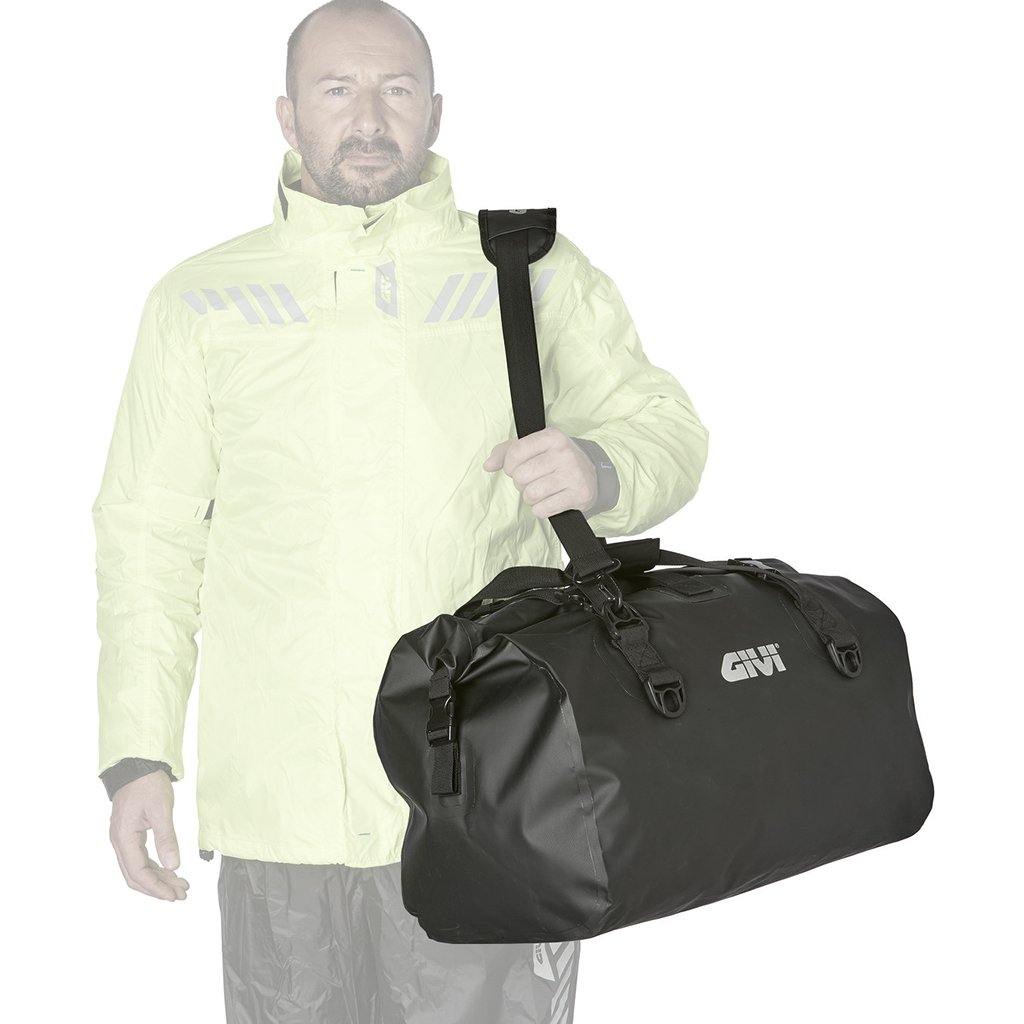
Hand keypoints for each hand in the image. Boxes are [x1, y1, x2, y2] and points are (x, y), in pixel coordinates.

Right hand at [109, 769, 188, 900]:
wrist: (138, 766)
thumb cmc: (148, 784)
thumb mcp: (161, 810)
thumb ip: (166, 838)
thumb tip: (174, 865)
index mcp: (124, 837)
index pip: (138, 872)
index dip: (156, 887)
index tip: (173, 895)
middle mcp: (120, 842)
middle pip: (136, 875)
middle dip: (158, 887)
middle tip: (180, 894)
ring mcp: (124, 839)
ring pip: (139, 868)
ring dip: (158, 879)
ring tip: (180, 885)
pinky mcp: (131, 834)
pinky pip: (141, 858)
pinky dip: (156, 867)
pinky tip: (170, 871)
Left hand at [483, 427, 597, 517]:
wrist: (591, 475)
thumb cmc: (555, 460)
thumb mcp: (533, 448)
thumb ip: (505, 452)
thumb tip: (488, 465)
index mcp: (552, 436)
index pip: (515, 453)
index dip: (509, 466)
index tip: (517, 468)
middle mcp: (564, 453)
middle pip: (521, 477)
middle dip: (521, 483)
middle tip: (533, 481)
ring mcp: (573, 475)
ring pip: (531, 495)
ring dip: (531, 498)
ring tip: (541, 491)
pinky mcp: (579, 495)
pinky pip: (542, 510)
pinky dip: (540, 510)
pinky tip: (550, 501)